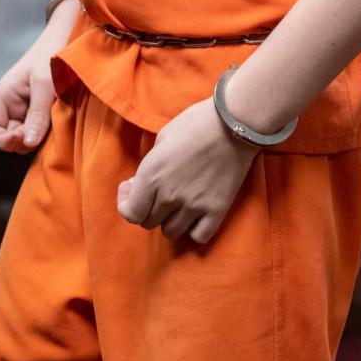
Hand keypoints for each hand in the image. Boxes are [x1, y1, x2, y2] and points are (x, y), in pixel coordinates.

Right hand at [0, 1, 79, 153]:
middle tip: (42, 134)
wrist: (70, 35)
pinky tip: (58, 124)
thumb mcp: (45, 84)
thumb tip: (28, 142)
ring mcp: (27, 107)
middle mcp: (12, 104)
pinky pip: (38, 129)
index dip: (2, 139)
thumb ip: (37, 114)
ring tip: (52, 125)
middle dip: (23, 140)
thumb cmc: (52, 53)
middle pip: (9, 136)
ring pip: (25, 135)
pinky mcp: (42, 109)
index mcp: (5, 94)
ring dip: (37, 137)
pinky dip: (46, 132)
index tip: (23, 136)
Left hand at [117, 97, 257, 244]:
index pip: (131, 213)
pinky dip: (193, 229)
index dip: (126, 205)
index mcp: (152, 175)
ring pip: (171, 231)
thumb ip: (148, 167)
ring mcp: (194, 206)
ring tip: (176, 203)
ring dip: (169, 219)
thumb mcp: (162, 138)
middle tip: (155, 193)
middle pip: (149, 222)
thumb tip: (138, 186)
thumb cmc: (195, 123)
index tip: (132, 190)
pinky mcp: (216, 211)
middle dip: (148, 209)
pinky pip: (198, 236)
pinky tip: (195, 215)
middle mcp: (169, 195)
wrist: (234, 123)